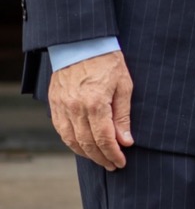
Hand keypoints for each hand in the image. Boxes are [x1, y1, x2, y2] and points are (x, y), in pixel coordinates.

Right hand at [48, 51, 134, 168]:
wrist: (82, 43)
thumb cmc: (108, 61)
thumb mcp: (124, 86)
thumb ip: (123, 116)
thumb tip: (126, 141)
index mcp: (95, 103)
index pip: (103, 139)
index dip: (113, 154)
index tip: (121, 162)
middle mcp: (75, 107)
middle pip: (87, 143)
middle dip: (101, 158)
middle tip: (112, 165)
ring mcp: (62, 106)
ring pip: (71, 140)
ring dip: (86, 153)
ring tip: (99, 159)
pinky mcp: (54, 103)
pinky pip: (61, 130)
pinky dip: (71, 142)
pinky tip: (82, 146)